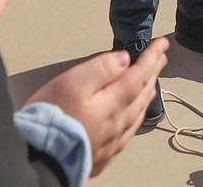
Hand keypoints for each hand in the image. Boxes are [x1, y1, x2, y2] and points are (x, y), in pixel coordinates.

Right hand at [29, 41, 168, 173]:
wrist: (40, 159)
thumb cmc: (54, 116)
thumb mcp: (73, 82)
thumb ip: (101, 69)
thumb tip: (125, 60)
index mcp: (113, 103)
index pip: (138, 76)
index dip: (151, 58)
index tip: (162, 43)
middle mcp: (117, 124)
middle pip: (141, 95)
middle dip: (153, 74)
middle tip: (162, 58)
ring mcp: (111, 142)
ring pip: (137, 115)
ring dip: (147, 95)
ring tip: (153, 84)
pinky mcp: (102, 155)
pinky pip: (128, 132)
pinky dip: (136, 118)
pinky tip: (134, 118)